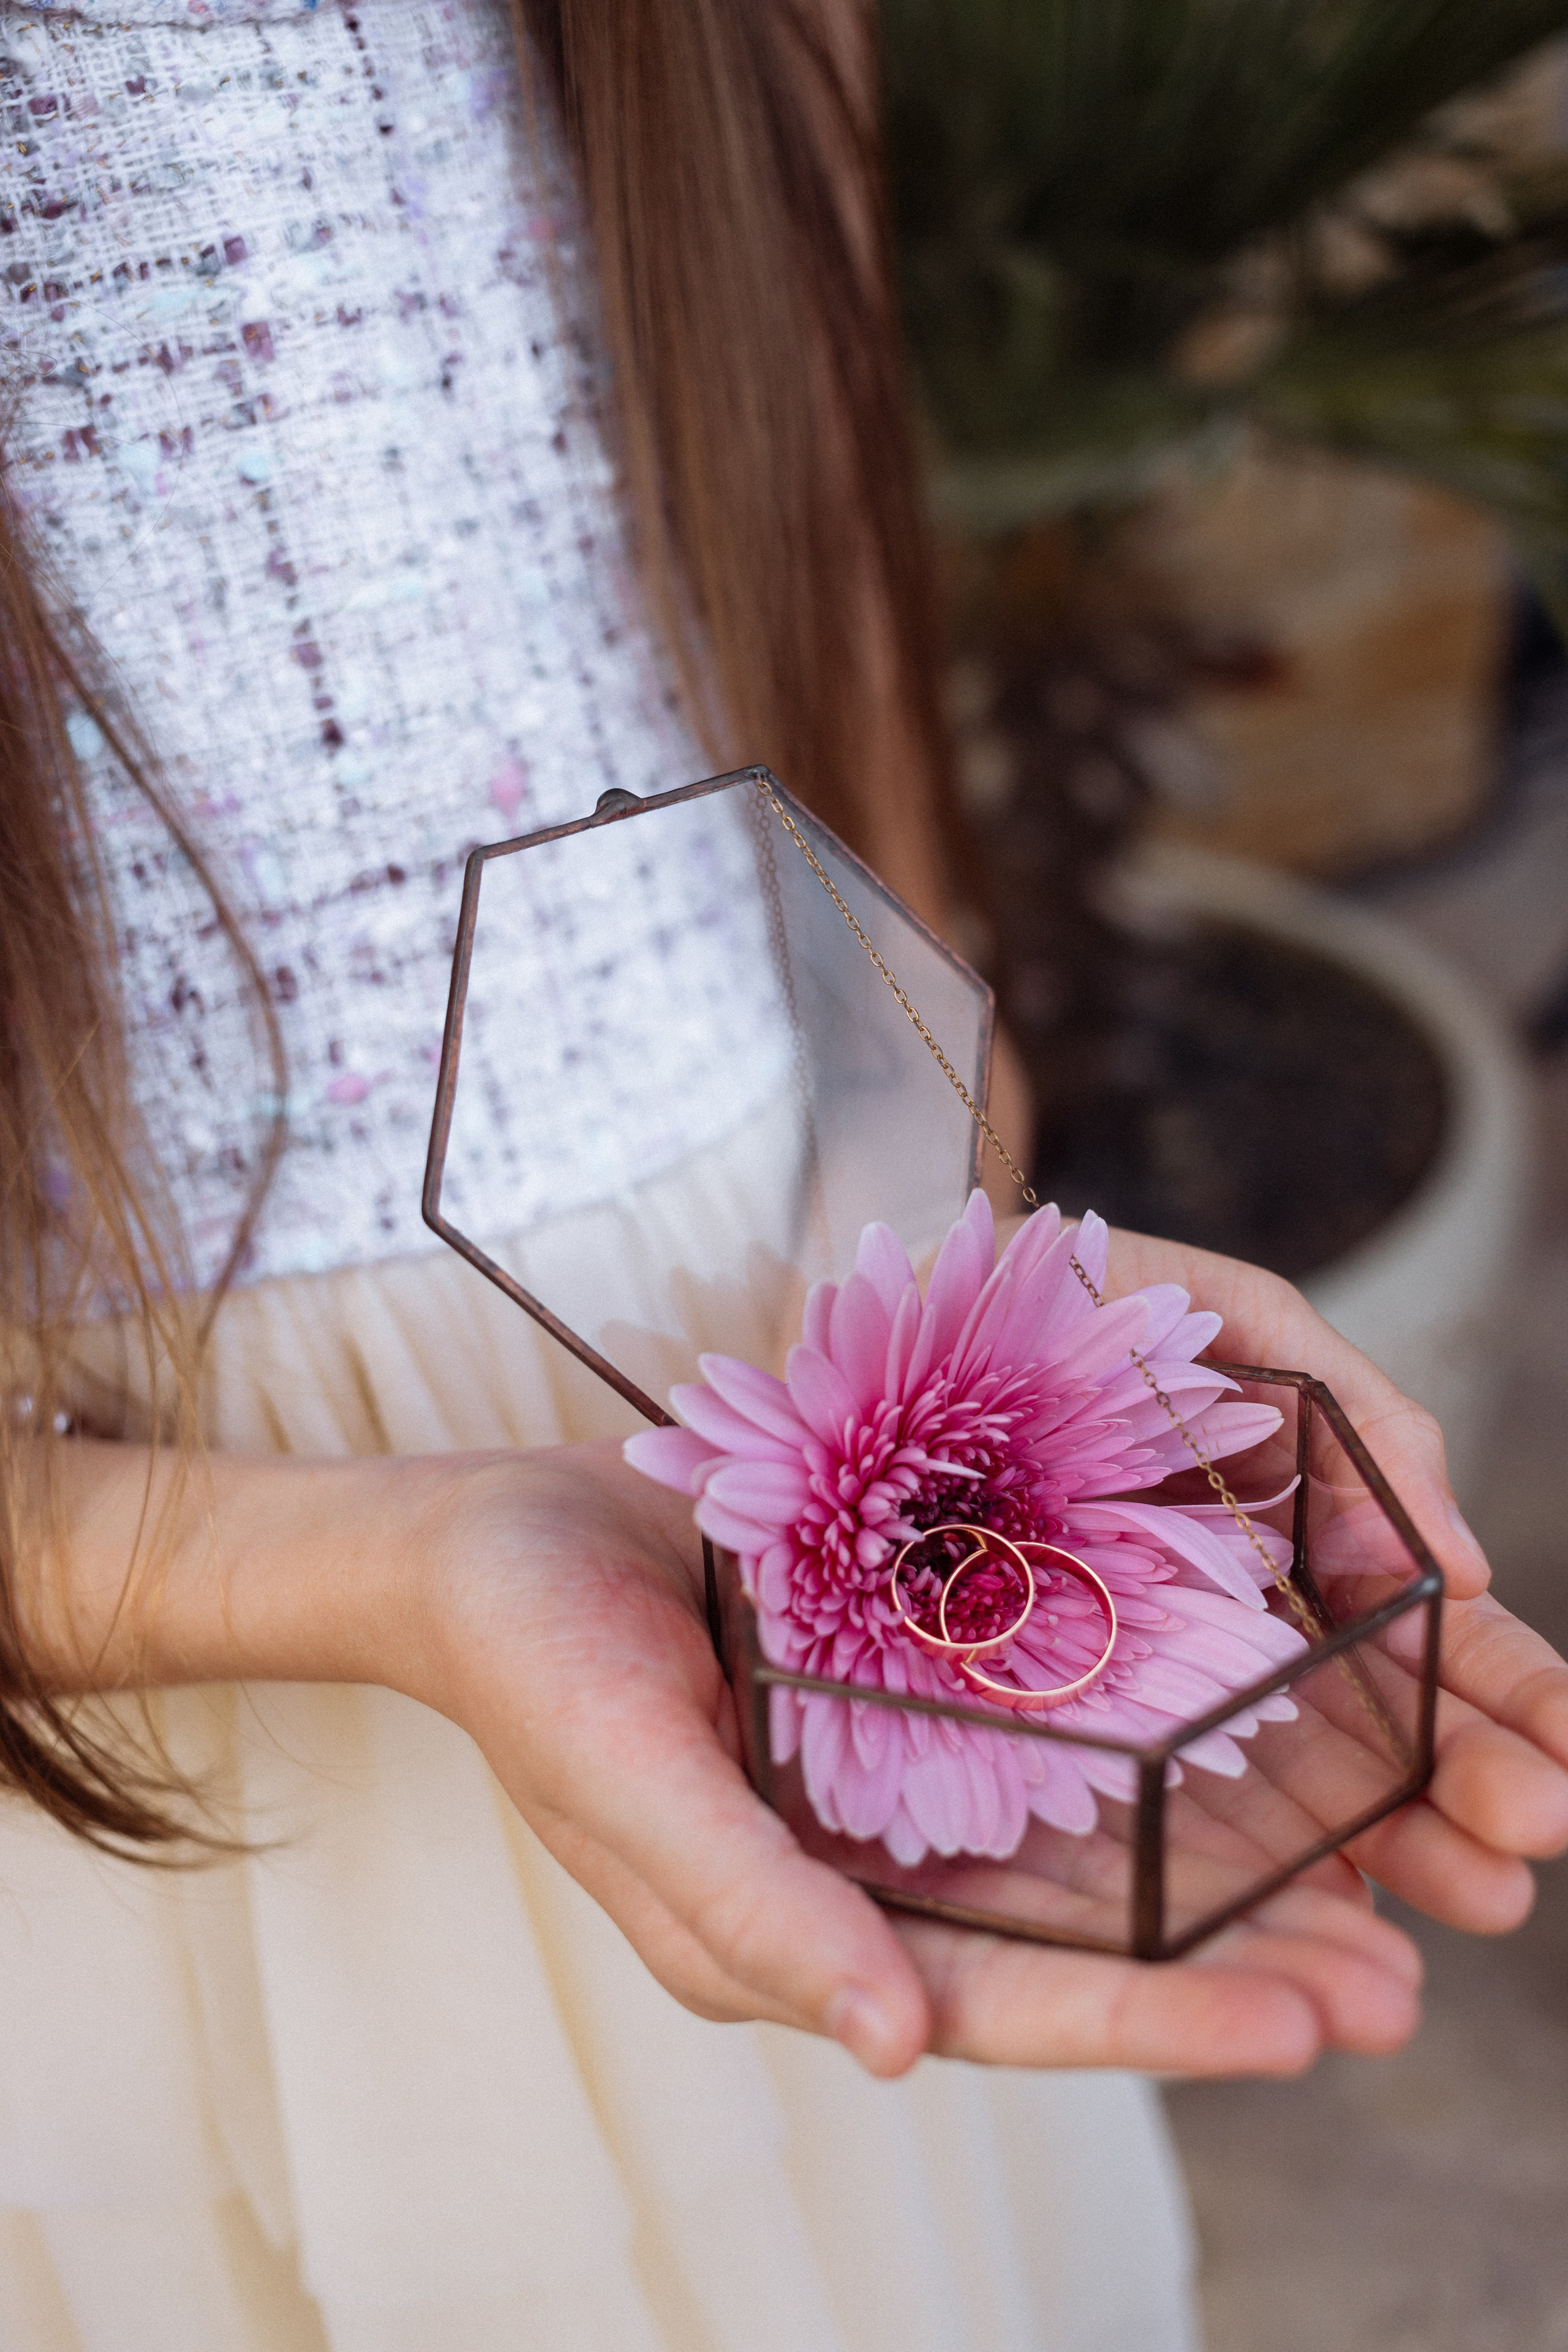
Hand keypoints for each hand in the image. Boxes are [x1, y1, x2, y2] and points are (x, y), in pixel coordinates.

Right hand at [402, 1434, 1446, 2082]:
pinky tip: (1257, 1755)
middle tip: (1399, 1985)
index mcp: (790, 1933)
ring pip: (1081, 1863)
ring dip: (1220, 1883)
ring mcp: (883, 1792)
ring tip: (1379, 1900)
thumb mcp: (622, 1778)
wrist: (488, 1535)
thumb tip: (897, 2048)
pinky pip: (1047, 1754)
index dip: (1151, 2024)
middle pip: (1070, 1953)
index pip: (996, 2007)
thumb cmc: (536, 1660)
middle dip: (1227, 1972)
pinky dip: (1152, 1767)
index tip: (1303, 2022)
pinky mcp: (898, 1703)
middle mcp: (860, 1880)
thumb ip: (753, 1912)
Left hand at [1104, 1229, 1567, 1936]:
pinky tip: (1311, 1902)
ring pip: (1284, 1789)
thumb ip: (1360, 1415)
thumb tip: (1463, 1566)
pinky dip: (1241, 1857)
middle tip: (1518, 1850)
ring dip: (1383, 1851)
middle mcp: (1237, 1626)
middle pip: (1374, 1733)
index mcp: (1296, 1537)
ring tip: (1463, 1899)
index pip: (1428, 1635)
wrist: (897, 1294)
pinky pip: (1153, 1805)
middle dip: (1461, 1793)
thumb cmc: (1073, 1297)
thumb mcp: (1240, 1319)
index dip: (1504, 1695)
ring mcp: (1150, 1679)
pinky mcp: (1048, 1717)